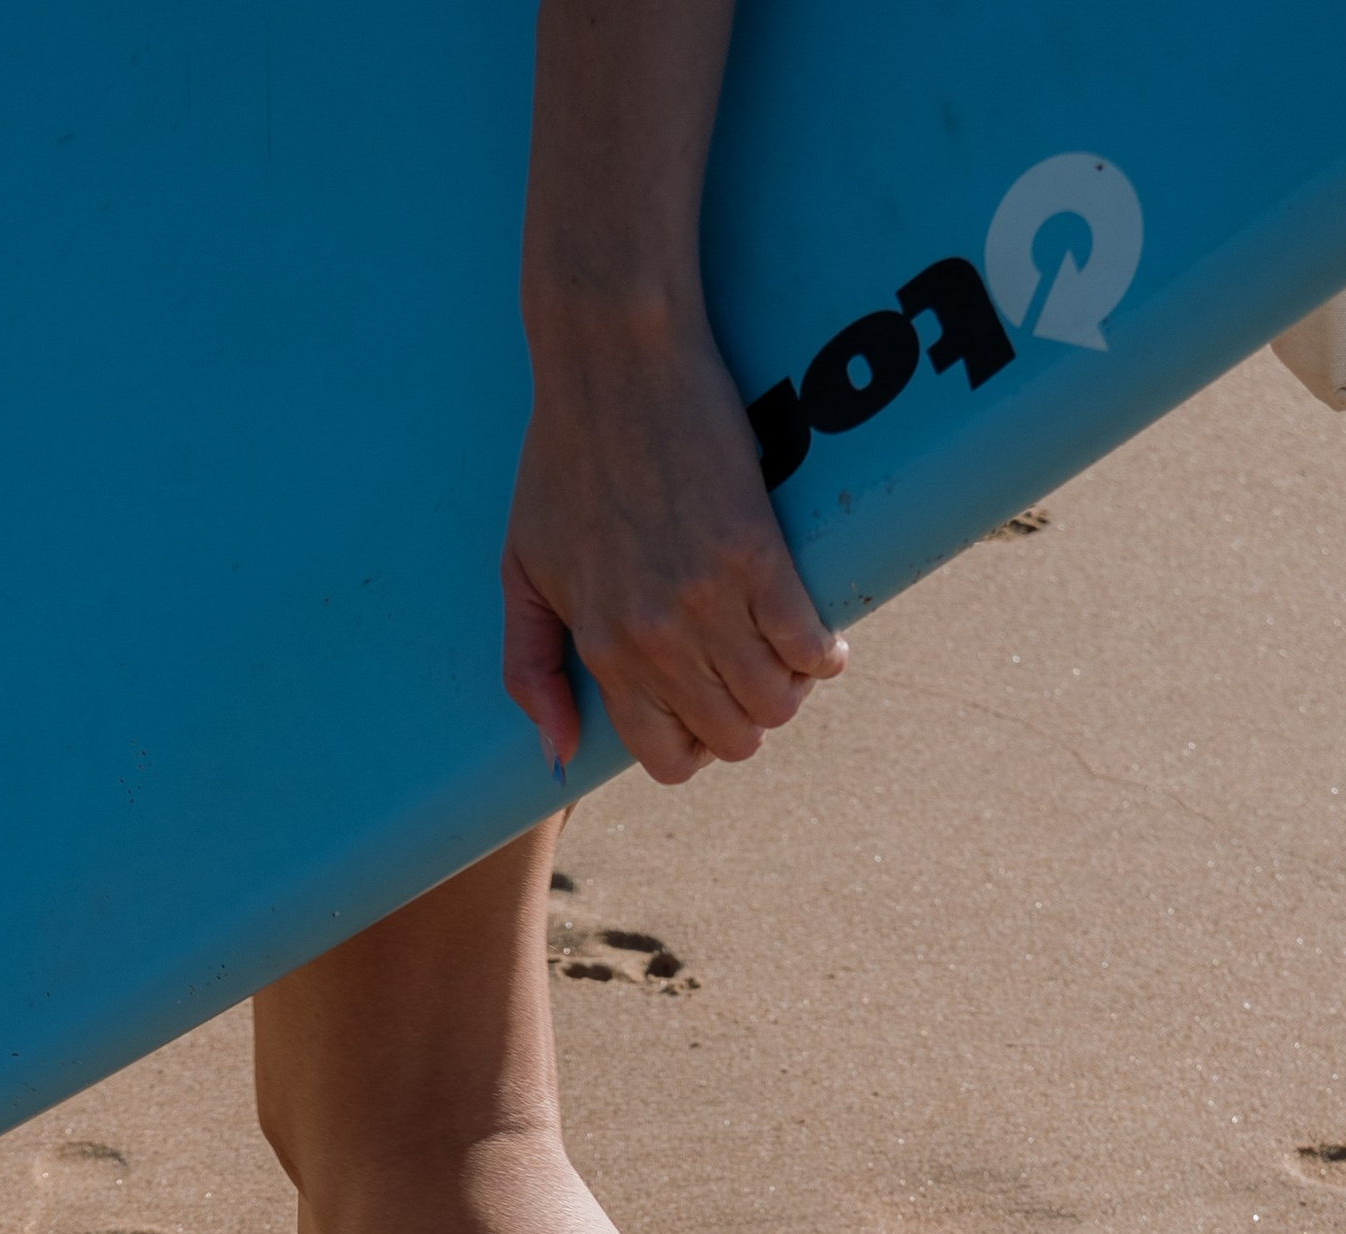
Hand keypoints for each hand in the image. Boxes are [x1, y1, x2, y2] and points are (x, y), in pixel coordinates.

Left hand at [502, 307, 847, 784]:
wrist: (615, 364)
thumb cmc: (564, 460)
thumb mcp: (521, 571)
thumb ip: (530, 668)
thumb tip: (558, 753)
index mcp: (601, 646)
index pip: (665, 756)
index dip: (692, 749)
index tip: (704, 714)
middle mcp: (655, 638)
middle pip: (731, 738)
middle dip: (745, 721)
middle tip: (749, 679)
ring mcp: (708, 600)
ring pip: (775, 702)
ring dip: (789, 690)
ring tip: (786, 655)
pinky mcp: (757, 555)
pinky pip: (809, 645)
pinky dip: (824, 653)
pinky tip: (822, 639)